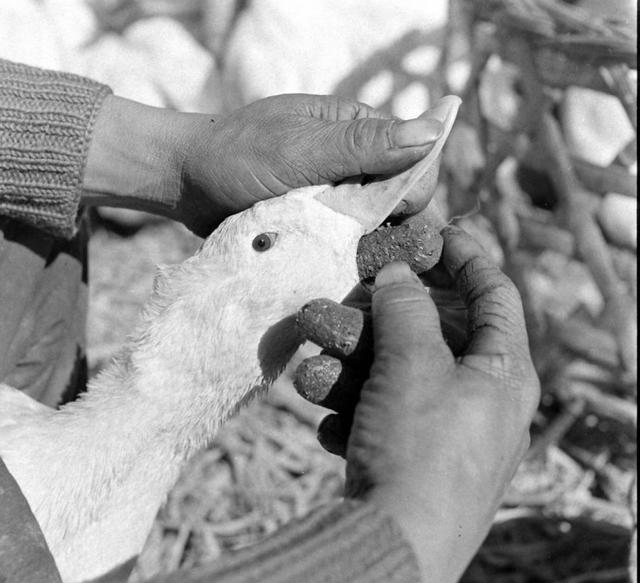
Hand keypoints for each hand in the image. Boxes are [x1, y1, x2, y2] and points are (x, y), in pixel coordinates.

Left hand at [83, 94, 443, 235]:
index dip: (409, 198)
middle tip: (353, 249)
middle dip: (385, 229)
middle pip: (398, 203)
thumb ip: (363, 145)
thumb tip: (433, 131)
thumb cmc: (237, 156)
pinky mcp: (319, 222)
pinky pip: (345, 243)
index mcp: (359, 131)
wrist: (187, 183)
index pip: (414, 168)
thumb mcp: (300, 150)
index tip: (384, 223)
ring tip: (335, 260)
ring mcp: (336, 195)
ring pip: (374, 228)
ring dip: (362, 248)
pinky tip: (327, 265)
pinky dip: (341, 256)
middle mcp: (354, 163)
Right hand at [298, 227, 538, 582]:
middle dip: (377, 321)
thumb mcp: (413, 363)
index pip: (495, 295)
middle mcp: (482, 403)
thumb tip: (398, 274)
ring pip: (394, 381)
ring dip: (349, 371)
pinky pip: (384, 420)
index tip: (434, 233)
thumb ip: (405, 308)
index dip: (466, 257)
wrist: (392, 551)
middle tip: (340, 302)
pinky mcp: (414, 464)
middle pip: (430, 338)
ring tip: (310, 373)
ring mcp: (447, 437)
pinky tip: (331, 428)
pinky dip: (356, 415)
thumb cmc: (418, 449)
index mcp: (503, 373)